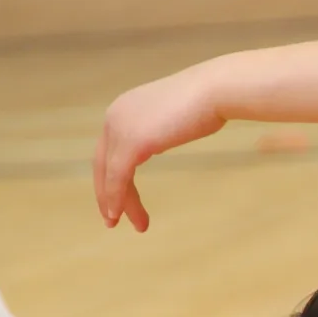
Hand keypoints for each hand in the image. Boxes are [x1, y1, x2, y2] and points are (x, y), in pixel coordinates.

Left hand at [93, 65, 227, 231]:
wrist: (216, 91)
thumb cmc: (207, 101)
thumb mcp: (175, 115)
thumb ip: (160, 127)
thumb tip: (161, 139)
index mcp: (124, 109)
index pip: (109, 149)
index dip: (111, 177)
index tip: (120, 198)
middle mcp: (115, 116)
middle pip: (102, 164)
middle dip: (107, 194)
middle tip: (113, 219)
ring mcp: (121, 128)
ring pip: (109, 174)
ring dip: (117, 203)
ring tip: (128, 225)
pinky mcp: (132, 142)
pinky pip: (118, 177)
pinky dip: (117, 198)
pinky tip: (119, 215)